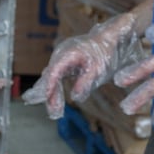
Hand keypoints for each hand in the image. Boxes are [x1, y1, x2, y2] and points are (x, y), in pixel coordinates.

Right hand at [20, 11, 141, 118]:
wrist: (106, 41)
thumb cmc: (103, 53)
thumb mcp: (99, 69)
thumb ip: (86, 82)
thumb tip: (75, 97)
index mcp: (69, 53)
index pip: (55, 70)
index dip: (50, 84)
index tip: (47, 96)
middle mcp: (61, 54)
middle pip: (50, 76)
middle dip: (50, 95)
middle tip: (53, 112)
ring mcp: (61, 59)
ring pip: (52, 78)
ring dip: (52, 94)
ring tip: (55, 112)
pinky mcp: (63, 64)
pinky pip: (56, 78)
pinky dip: (56, 90)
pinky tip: (56, 103)